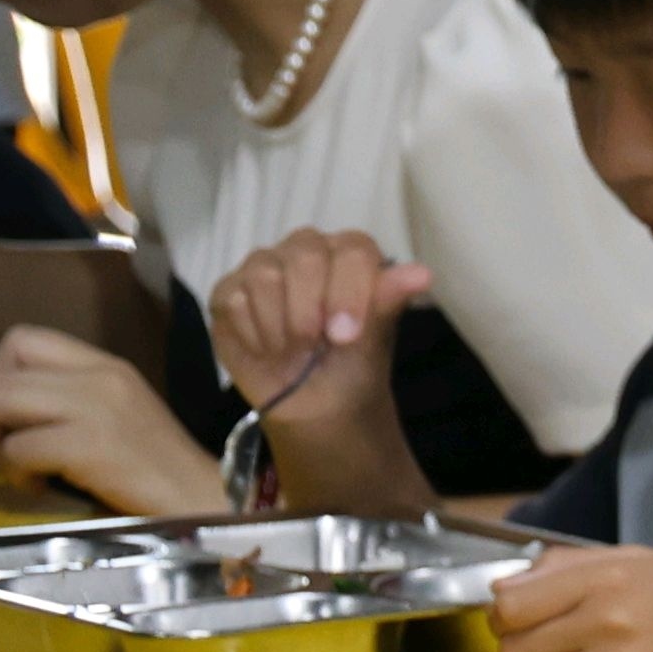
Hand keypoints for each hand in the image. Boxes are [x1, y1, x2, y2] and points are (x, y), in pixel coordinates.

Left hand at [0, 328, 231, 514]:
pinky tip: (42, 484)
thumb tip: (4, 411)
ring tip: (19, 465)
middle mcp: (101, 376)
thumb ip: (70, 398)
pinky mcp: (92, 445)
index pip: (23, 340)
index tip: (12, 414)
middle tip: (2, 447)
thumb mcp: (117, 413)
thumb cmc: (158, 466)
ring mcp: (97, 408)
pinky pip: (19, 448)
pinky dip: (18, 471)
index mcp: (106, 365)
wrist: (204, 500)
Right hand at [202, 228, 426, 443]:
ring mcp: (265, 266)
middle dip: (310, 310)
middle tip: (315, 345)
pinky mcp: (230, 289)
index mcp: (352, 254)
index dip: (349, 292)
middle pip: (303, 256)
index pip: (353, 250)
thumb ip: (389, 299)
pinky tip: (268, 349)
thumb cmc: (352, 363)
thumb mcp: (375, 336)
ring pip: (264, 275)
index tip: (346, 335)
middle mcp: (308, 250)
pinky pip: (233, 299)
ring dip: (281, 326)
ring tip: (294, 350)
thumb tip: (422, 274)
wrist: (314, 402)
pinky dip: (253, 333)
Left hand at [487, 541, 652, 651]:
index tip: (519, 617)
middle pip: (515, 651)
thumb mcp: (638, 560)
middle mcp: (611, 624)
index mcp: (608, 580)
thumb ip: (567, 566)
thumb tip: (503, 588)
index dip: (505, 614)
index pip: (510, 606)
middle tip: (555, 641)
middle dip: (525, 647)